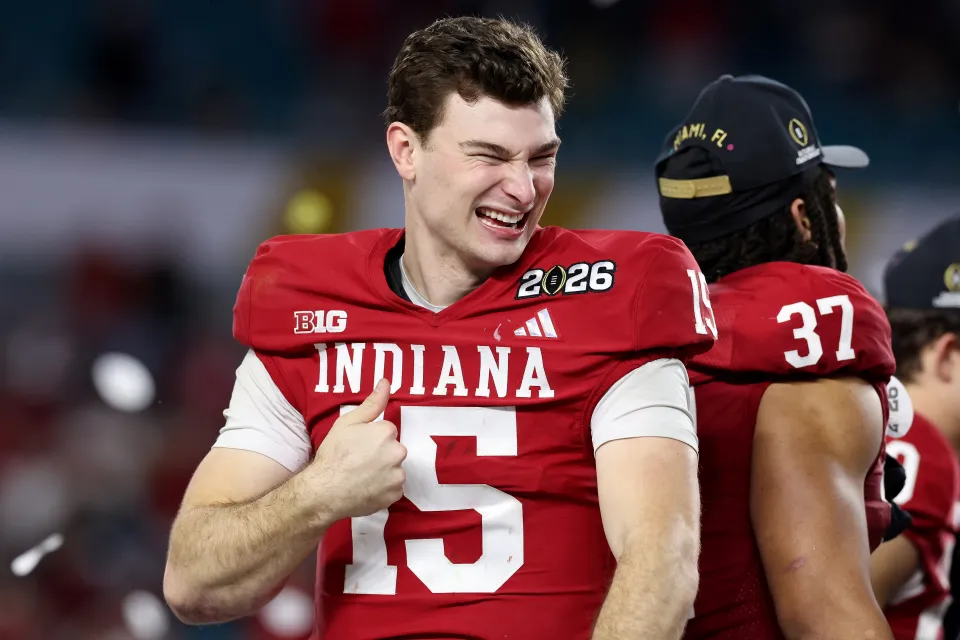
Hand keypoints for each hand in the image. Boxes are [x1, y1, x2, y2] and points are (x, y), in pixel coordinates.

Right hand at [309, 379, 406, 519]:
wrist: (324, 491)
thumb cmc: (333, 454)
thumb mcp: (347, 423)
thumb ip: (371, 403)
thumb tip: (386, 382)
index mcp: (387, 432)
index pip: (387, 431)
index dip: (372, 438)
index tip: (358, 446)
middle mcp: (398, 452)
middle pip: (393, 449)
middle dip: (381, 454)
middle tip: (359, 462)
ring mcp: (397, 476)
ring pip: (395, 469)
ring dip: (384, 472)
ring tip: (362, 476)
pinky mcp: (394, 495)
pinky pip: (393, 488)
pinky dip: (383, 489)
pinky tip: (367, 488)